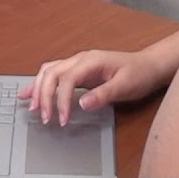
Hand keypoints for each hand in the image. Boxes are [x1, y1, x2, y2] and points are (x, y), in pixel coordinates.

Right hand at [18, 49, 167, 125]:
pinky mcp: (78, 71)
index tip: (63, 119)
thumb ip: (103, 94)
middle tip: (44, 117)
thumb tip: (82, 103)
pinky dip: (40, 84)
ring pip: (49, 71)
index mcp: (90, 61)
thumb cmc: (138, 74)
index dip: (61, 100)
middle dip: (44, 95)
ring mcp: (78, 63)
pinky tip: (30, 93)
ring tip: (33, 108)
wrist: (148, 65)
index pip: (66, 79)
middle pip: (51, 73)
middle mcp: (81, 59)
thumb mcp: (125, 86)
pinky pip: (54, 74)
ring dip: (38, 88)